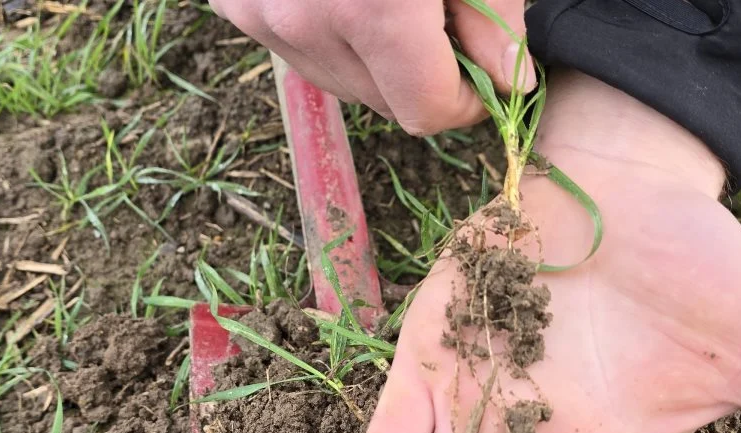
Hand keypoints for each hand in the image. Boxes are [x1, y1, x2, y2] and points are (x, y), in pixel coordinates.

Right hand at [207, 0, 531, 135]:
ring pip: (339, 82)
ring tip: (389, 0)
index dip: (468, 103)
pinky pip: (296, 47)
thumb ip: (492, 16)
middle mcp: (306, 24)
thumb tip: (508, 81)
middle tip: (440, 21)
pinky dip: (328, 33)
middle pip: (385, 105)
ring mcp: (259, 15)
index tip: (488, 74)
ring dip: (374, 60)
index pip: (428, 114)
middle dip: (424, 78)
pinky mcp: (232, 3)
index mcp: (373, 11)